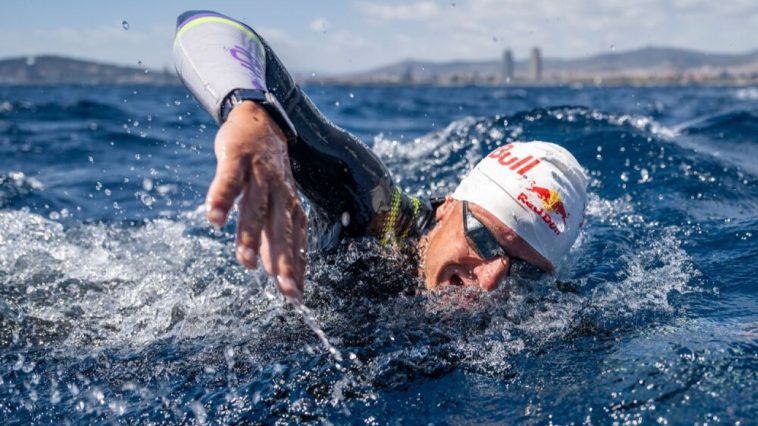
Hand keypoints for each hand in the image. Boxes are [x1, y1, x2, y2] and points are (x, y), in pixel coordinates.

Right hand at [205, 101, 306, 302]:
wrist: (260, 120)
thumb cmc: (268, 172)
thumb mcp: (276, 204)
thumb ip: (275, 237)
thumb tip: (278, 275)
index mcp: (291, 206)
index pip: (296, 243)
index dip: (295, 269)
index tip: (295, 298)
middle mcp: (280, 192)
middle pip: (282, 230)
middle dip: (283, 260)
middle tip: (283, 289)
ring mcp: (259, 174)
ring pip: (256, 208)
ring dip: (250, 235)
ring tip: (244, 262)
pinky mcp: (237, 158)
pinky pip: (229, 180)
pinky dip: (222, 197)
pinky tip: (214, 218)